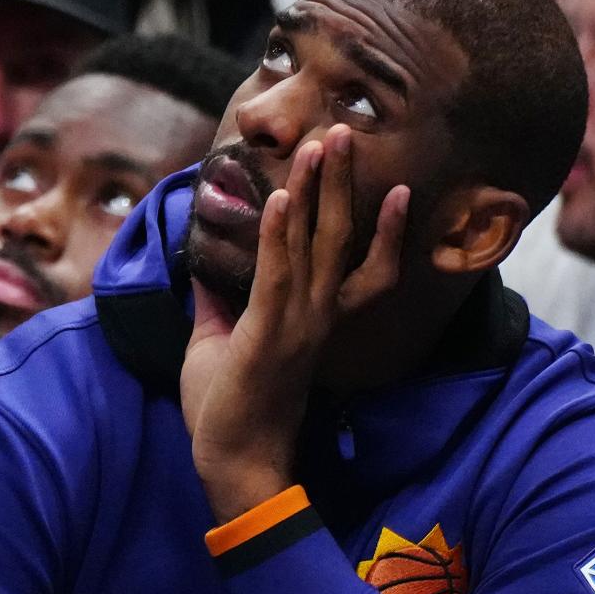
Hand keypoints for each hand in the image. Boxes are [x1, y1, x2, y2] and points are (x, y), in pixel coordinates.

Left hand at [181, 126, 408, 524]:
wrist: (233, 463)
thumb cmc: (228, 410)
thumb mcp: (219, 345)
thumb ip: (217, 304)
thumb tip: (201, 267)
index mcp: (313, 321)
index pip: (360, 268)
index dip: (382, 229)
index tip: (393, 186)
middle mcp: (316, 318)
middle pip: (341, 238)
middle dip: (342, 184)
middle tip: (345, 130)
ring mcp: (297, 325)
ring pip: (316, 246)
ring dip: (317, 192)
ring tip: (322, 143)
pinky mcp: (267, 335)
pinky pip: (276, 276)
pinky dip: (277, 235)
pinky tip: (276, 198)